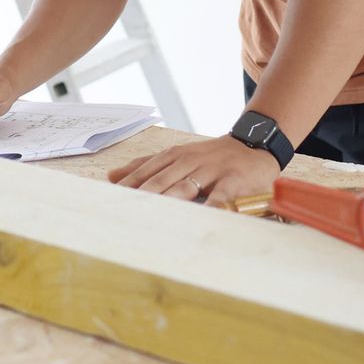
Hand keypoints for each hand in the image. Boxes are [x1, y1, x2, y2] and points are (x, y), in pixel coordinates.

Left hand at [108, 135, 278, 205]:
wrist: (254, 145)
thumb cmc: (211, 157)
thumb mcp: (178, 156)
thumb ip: (147, 166)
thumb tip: (112, 176)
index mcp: (174, 156)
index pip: (146, 171)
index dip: (128, 186)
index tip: (109, 200)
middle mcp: (190, 161)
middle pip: (161, 180)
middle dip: (141, 196)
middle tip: (124, 213)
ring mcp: (212, 169)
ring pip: (185, 186)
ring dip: (168, 200)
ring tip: (152, 217)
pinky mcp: (233, 180)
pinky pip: (220, 196)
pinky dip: (211, 206)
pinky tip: (201, 218)